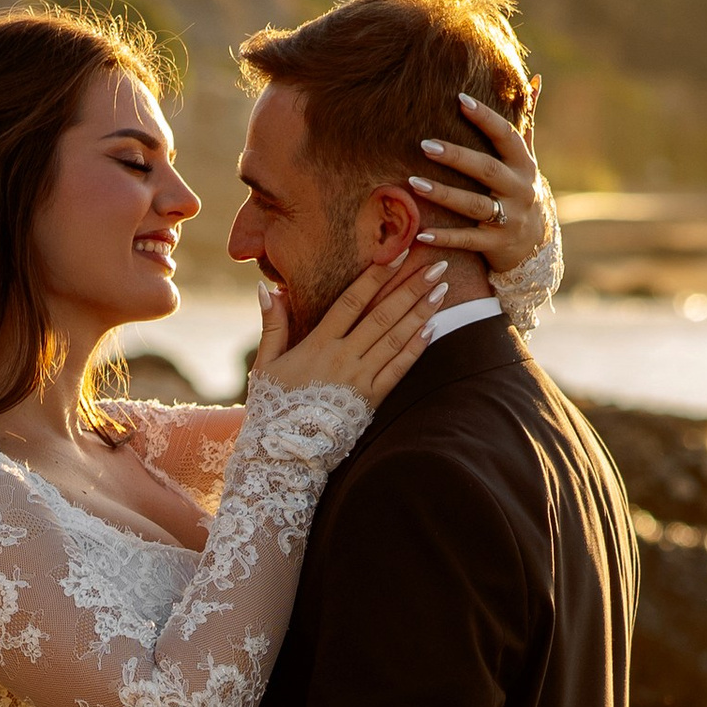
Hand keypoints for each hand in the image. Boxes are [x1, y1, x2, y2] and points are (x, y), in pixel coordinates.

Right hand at [252, 237, 446, 408]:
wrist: (282, 453)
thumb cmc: (272, 407)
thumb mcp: (265, 364)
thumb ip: (272, 324)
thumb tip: (266, 288)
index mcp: (318, 344)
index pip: (352, 301)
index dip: (376, 276)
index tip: (397, 253)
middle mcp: (342, 357)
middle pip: (382, 315)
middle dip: (411, 288)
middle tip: (436, 265)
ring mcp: (359, 380)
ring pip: (395, 339)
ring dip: (420, 312)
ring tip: (442, 289)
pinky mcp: (371, 401)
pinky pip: (398, 370)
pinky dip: (416, 348)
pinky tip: (432, 328)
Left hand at [407, 89, 556, 278]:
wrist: (535, 246)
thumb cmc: (521, 192)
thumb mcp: (527, 159)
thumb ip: (525, 121)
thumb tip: (534, 79)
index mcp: (524, 165)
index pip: (506, 136)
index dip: (486, 118)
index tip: (460, 100)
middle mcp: (519, 190)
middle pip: (486, 170)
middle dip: (456, 157)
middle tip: (424, 144)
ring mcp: (508, 219)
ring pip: (474, 205)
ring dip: (443, 194)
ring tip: (413, 183)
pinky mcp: (495, 245)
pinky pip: (467, 240)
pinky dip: (444, 237)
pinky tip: (420, 232)